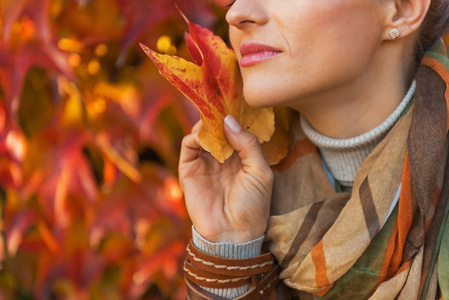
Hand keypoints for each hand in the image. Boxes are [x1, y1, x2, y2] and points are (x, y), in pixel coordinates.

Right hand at [178, 115, 272, 242]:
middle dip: (219, 115)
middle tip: (220, 103)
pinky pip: (188, 146)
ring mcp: (205, 162)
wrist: (233, 233)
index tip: (235, 100)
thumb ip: (248, 144)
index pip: (235, 129)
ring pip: (202, 133)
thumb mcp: (260, 172)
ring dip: (206, 124)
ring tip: (213, 121)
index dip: (235, 116)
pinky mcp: (189, 169)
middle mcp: (222, 157)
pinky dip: (194, 136)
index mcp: (241, 156)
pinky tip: (204, 136)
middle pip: (217, 128)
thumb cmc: (253, 205)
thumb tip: (229, 119)